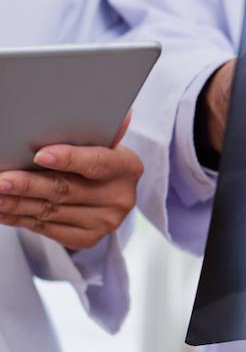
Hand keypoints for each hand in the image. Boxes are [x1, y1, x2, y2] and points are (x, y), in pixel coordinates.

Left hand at [0, 113, 142, 249]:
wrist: (108, 195)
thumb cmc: (97, 160)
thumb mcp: (102, 143)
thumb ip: (99, 131)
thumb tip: (119, 112)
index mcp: (127, 167)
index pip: (97, 163)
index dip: (69, 159)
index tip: (39, 154)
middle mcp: (119, 197)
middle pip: (66, 190)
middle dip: (28, 184)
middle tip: (0, 179)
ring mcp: (105, 222)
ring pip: (50, 211)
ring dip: (16, 203)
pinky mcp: (88, 238)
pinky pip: (46, 229)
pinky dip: (19, 219)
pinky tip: (1, 210)